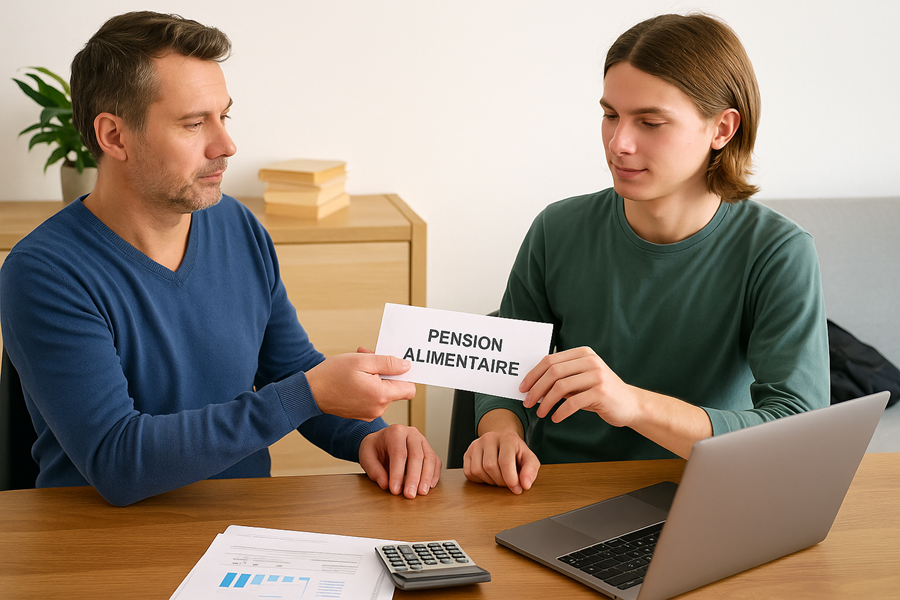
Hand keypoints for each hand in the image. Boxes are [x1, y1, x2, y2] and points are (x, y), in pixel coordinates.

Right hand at [306, 348, 415, 420]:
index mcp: (381, 395)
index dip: (405, 374)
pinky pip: (372, 396)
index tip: (395, 364)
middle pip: (395, 387)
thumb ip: (388, 364)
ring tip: (357, 365)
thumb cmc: (332, 375)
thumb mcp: (362, 361)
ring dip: (374, 376)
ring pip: (382, 390)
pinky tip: (354, 376)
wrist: (309, 392)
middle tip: (369, 357)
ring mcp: (369, 412)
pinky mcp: (361, 413)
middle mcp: (378, 408)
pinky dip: (367, 384)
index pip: (410, 389)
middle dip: (385, 371)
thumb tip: (407, 366)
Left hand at [359, 424, 440, 497]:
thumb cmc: (375, 448)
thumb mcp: (366, 456)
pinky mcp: (428, 450)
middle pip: (416, 456)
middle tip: (410, 494)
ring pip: (429, 458)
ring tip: (421, 492)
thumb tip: (385, 484)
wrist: (381, 441)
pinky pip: (435, 462)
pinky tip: (430, 486)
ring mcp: (422, 441)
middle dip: (414, 478)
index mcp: (395, 432)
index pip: (399, 453)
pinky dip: (434, 474)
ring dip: (426, 477)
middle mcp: (411, 434)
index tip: (395, 490)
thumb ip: (374, 470)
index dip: (398, 473)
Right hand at [463, 430, 540, 493]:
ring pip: (477, 470)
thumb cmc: (516, 453)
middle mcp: (489, 438)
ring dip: (489, 481)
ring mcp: (476, 445)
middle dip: (500, 481)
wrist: (503, 442)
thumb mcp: (529, 459)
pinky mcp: (467, 453)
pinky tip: (488, 476)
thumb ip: (530, 471)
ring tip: (499, 479)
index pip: (505, 462)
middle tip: (508, 484)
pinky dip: (479, 480)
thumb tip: (525, 485)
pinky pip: (468, 472)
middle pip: (490, 467)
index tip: (517, 489)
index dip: (511, 479)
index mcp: (507, 438)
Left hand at [522, 346, 638, 426]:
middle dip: (536, 389)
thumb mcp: (580, 380)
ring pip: (560, 387)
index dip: (533, 374)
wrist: (630, 404)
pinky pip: (572, 402)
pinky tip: (556, 418)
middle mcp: (590, 361)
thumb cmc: (599, 393)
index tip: (522, 388)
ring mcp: (597, 375)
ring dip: (546, 402)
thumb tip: (531, 386)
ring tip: (540, 413)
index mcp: (582, 353)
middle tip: (527, 402)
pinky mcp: (600, 392)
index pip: (550, 360)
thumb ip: (561, 378)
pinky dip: (560, 412)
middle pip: (553, 372)